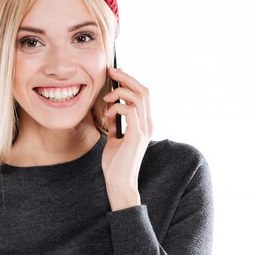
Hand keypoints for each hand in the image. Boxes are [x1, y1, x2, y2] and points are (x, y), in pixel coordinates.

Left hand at [100, 67, 153, 210]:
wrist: (119, 182)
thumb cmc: (116, 162)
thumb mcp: (115, 137)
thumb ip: (116, 123)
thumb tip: (112, 107)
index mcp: (145, 123)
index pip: (143, 94)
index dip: (131, 80)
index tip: (116, 73)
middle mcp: (148, 124)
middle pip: (144, 90)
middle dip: (127, 78)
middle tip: (111, 72)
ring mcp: (144, 130)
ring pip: (139, 97)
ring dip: (120, 93)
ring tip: (107, 100)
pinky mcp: (137, 136)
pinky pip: (130, 110)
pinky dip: (117, 107)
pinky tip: (108, 113)